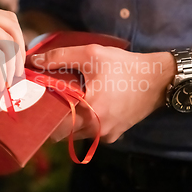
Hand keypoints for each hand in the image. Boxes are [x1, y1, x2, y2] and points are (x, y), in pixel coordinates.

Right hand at [0, 3, 25, 90]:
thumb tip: (12, 58)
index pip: (7, 18)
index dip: (18, 37)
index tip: (19, 57)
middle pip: (12, 26)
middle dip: (19, 50)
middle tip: (19, 71)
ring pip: (7, 43)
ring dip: (11, 66)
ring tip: (9, 83)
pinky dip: (2, 73)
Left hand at [31, 45, 174, 142]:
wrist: (159, 79)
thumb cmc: (125, 66)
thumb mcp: (91, 55)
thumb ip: (59, 57)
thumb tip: (32, 60)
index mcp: (90, 114)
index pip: (54, 129)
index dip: (41, 117)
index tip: (34, 104)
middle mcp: (97, 131)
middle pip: (63, 133)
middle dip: (53, 118)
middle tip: (47, 100)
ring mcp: (107, 136)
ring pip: (77, 134)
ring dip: (70, 120)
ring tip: (66, 99)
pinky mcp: (115, 134)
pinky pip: (92, 132)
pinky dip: (85, 121)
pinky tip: (86, 103)